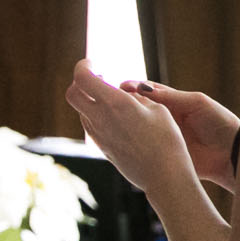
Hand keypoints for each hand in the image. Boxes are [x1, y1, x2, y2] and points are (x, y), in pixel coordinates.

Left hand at [64, 61, 196, 196]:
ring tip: (113, 98)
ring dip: (90, 100)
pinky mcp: (102, 148)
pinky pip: (91, 125)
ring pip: (81, 111)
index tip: (93, 63)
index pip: (82, 78)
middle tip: (99, 77)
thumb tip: (124, 94)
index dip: (83, 66)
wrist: (163, 176)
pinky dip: (96, 115)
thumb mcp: (158, 109)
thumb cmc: (167, 140)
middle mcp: (101, 119)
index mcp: (115, 104)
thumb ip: (136, 97)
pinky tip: (116, 117)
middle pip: (72, 94)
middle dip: (80, 82)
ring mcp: (99, 136)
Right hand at [116, 80, 239, 188]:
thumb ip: (172, 96)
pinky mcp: (164, 152)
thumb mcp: (197, 103)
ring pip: (139, 127)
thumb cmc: (219, 123)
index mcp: (174, 103)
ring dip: (126, 123)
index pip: (149, 92)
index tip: (120, 87)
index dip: (134, 88)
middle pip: (140, 109)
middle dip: (125, 104)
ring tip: (111, 119)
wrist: (232, 155)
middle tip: (110, 101)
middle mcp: (165, 118)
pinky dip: (133, 143)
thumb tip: (143, 89)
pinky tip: (120, 139)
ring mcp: (163, 136)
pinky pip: (145, 146)